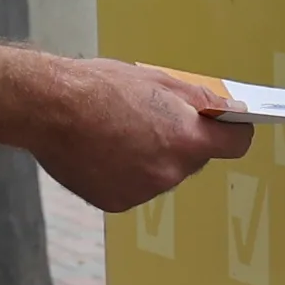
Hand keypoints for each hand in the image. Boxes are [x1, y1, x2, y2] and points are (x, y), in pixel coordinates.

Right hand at [32, 59, 256, 210]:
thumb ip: (198, 100)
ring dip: (152, 158)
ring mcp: (143, 191)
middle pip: (194, 160)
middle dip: (182, 142)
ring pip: (162, 174)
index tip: (227, 125)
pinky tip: (102, 151)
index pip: (235, 145)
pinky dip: (125, 173)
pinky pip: (134, 187)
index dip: (233, 132)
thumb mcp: (158, 81)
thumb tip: (228, 110)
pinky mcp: (117, 203)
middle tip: (152, 119)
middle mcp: (170, 173)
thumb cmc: (101, 87)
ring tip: (118, 133)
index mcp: (186, 140)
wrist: (49, 108)